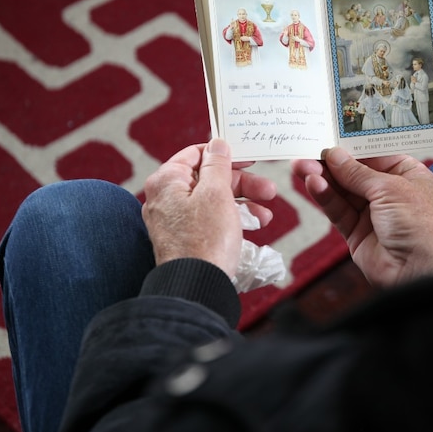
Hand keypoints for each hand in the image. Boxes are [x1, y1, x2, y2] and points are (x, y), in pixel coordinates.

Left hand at [142, 139, 276, 275]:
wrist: (196, 287)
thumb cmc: (205, 240)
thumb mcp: (217, 193)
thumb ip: (217, 165)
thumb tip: (217, 144)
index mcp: (166, 181)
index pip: (196, 154)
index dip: (225, 154)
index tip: (249, 158)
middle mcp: (164, 198)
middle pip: (208, 179)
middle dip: (242, 184)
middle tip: (268, 189)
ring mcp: (172, 220)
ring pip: (212, 201)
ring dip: (242, 203)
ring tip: (265, 215)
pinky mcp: (183, 238)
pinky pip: (208, 219)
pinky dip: (230, 219)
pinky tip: (253, 226)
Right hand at [292, 148, 432, 286]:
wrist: (421, 270)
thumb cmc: (420, 225)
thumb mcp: (389, 189)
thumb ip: (357, 173)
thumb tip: (334, 155)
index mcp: (407, 175)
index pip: (373, 155)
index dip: (350, 147)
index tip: (327, 136)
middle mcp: (389, 193)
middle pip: (353, 173)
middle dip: (329, 163)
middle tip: (307, 152)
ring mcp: (372, 214)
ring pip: (341, 192)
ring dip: (322, 178)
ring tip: (302, 166)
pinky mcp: (357, 233)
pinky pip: (338, 211)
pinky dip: (325, 197)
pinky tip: (313, 184)